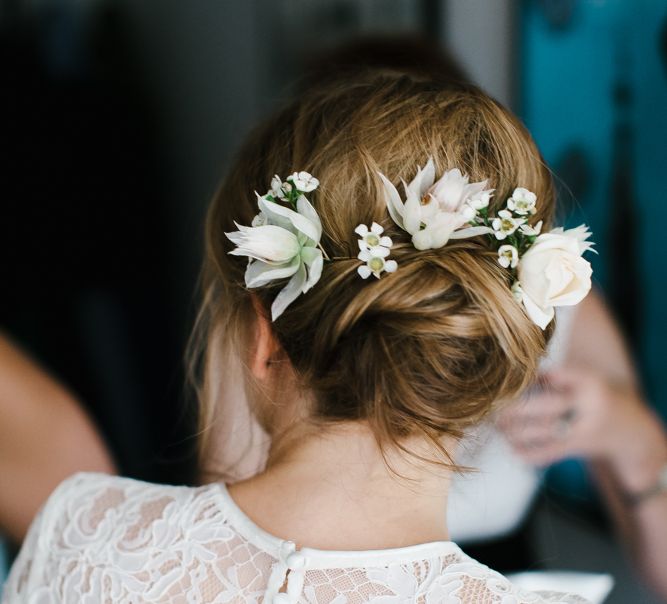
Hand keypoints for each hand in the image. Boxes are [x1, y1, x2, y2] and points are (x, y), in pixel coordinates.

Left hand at [498, 367, 666, 492]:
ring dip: (516, 430)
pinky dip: (528, 453)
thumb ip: (556, 377)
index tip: (507, 379)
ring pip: (545, 430)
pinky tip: (512, 449)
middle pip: (548, 405)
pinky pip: (550, 453)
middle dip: (517, 408)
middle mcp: (589, 404)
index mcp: (590, 381)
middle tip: (493, 408)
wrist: (631, 431)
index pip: (556, 375)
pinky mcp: (579, 448)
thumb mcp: (584, 380)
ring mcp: (585, 428)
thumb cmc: (594, 398)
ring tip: (498, 426)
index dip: (530, 378)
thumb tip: (512, 375)